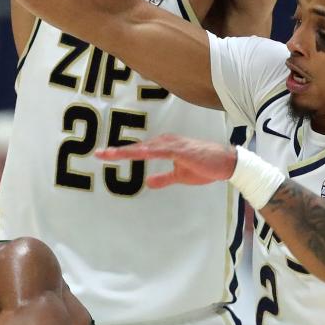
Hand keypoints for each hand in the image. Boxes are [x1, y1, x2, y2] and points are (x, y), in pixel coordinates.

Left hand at [96, 134, 236, 187]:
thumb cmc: (205, 166)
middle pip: (137, 147)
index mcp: (165, 147)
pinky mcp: (182, 151)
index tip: (103, 155)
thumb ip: (163, 178)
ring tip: (109, 154)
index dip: (121, 153)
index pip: (139, 150)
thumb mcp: (180, 175)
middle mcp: (166, 142)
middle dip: (117, 151)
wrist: (227, 164)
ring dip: (127, 151)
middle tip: (98, 154)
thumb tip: (147, 182)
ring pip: (145, 148)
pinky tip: (137, 153)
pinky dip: (148, 152)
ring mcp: (174, 145)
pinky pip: (161, 151)